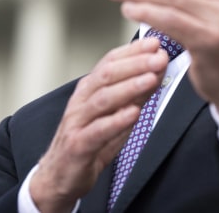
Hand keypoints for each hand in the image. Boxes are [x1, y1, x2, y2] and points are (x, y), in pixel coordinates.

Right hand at [30, 37, 167, 211]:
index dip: (133, 51)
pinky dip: (116, 121)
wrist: (59, 176)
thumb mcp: (114, 114)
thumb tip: (156, 73)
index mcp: (89, 89)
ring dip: (129, 87)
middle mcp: (82, 101)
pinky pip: (98, 130)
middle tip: (159, 57)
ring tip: (150, 79)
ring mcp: (78, 122)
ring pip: (103, 99)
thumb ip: (133, 95)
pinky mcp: (78, 145)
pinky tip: (133, 113)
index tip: (155, 43)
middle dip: (135, 64)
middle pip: (107, 75)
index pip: (110, 62)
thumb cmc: (89, 142)